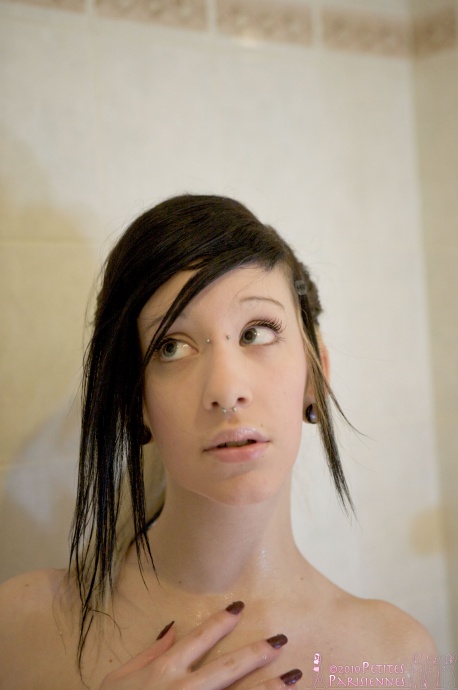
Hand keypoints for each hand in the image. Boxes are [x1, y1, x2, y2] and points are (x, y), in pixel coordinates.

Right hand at [100, 602, 301, 688]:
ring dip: (269, 688)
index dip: (221, 622)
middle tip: (281, 640)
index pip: (199, 638)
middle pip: (228, 667)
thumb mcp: (120, 679)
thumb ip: (148, 653)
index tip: (240, 608)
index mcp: (163, 671)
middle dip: (256, 652)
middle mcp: (182, 689)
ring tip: (293, 677)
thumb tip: (172, 628)